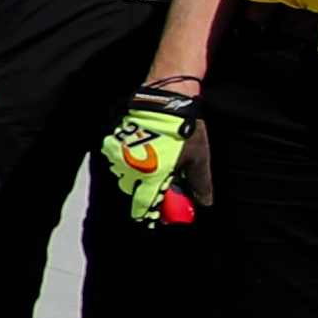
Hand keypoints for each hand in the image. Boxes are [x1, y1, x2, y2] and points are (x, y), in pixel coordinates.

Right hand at [98, 93, 201, 226]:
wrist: (164, 100)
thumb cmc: (183, 130)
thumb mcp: (198, 159)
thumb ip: (200, 185)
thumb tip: (204, 204)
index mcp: (152, 178)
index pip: (144, 207)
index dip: (149, 214)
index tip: (156, 216)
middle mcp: (131, 170)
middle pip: (133, 192)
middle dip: (145, 191)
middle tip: (161, 181)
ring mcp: (118, 157)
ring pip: (124, 176)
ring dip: (136, 175)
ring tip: (153, 162)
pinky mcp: (112, 143)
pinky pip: (118, 160)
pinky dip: (129, 160)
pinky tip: (143, 150)